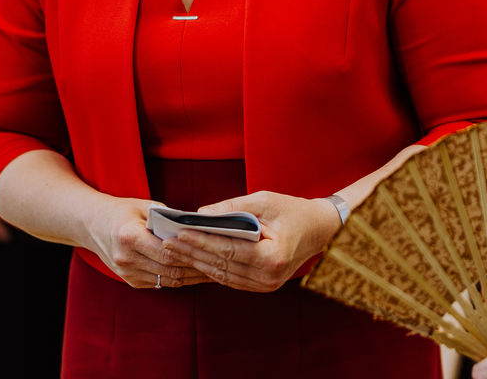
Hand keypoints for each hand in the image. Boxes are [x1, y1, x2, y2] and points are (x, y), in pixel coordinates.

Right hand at [84, 198, 211, 289]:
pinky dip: (178, 279)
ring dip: (190, 278)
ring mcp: (126, 273)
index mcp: (129, 237)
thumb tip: (196, 229)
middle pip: (169, 270)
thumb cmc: (122, 211)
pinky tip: (194, 274)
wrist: (92, 224)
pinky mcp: (130, 281)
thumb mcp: (144, 206)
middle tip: (218, 265)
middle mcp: (126, 258)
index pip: (166, 253)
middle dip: (196, 269)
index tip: (211, 252)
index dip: (190, 255)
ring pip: (167, 280)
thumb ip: (168, 219)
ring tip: (212, 271)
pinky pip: (160, 283)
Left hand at [161, 190, 340, 292]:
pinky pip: (230, 279)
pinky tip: (193, 259)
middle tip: (167, 242)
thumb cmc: (293, 210)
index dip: (201, 242)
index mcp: (273, 257)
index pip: (228, 250)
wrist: (320, 229)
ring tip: (174, 251)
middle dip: (192, 253)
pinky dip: (210, 269)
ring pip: (222, 276)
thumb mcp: (265, 200)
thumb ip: (232, 208)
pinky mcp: (262, 286)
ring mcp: (266, 286)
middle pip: (222, 265)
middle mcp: (269, 278)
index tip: (179, 232)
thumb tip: (200, 213)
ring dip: (197, 263)